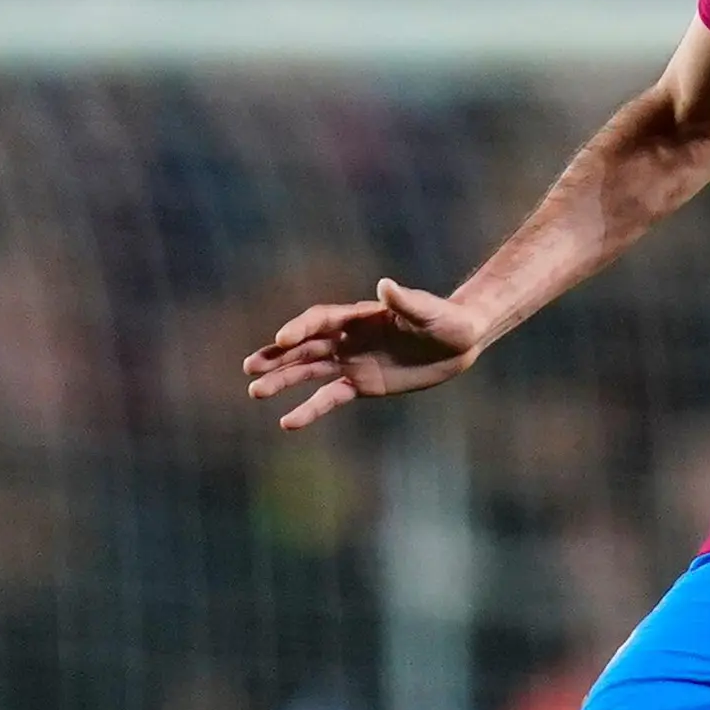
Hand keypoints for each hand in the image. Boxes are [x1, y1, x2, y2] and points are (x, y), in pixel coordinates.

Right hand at [243, 279, 487, 429]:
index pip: (321, 320)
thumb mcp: (429, 312)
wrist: (460, 342)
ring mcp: (352, 361)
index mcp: (359, 316)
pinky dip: (309, 410)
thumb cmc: (446, 319)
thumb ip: (405, 302)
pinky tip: (287, 423)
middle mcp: (348, 338)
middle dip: (278, 357)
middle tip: (250, 368)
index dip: (301, 328)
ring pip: (309, 371)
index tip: (283, 340)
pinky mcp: (361, 385)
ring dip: (282, 381)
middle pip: (305, 347)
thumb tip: (386, 286)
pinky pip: (329, 398)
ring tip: (255, 391)